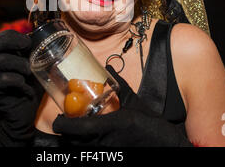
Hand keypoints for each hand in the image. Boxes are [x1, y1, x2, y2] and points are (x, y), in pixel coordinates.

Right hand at [0, 30, 43, 145]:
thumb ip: (36, 53)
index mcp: (3, 55)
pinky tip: (26, 87)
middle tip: (27, 46)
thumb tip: (44, 37)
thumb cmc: (31, 87)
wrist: (26, 112)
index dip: (13, 36)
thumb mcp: (37, 67)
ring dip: (20, 64)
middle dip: (13, 42)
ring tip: (29, 72)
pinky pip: (1, 80)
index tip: (28, 41)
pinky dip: (17, 81)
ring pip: (0, 61)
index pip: (1, 38)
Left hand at [53, 65, 191, 146]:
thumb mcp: (135, 103)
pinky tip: (89, 139)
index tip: (57, 118)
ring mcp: (108, 152)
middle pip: (73, 141)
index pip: (77, 128)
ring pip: (80, 149)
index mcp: (111, 125)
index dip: (62, 125)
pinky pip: (91, 153)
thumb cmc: (152, 126)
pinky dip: (85, 146)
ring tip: (76, 129)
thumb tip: (109, 67)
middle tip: (65, 121)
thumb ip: (120, 85)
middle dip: (66, 132)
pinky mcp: (112, 158)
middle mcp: (106, 141)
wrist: (166, 147)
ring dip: (74, 139)